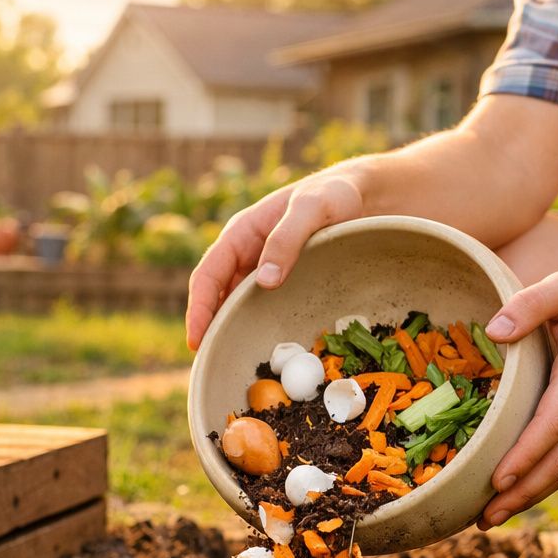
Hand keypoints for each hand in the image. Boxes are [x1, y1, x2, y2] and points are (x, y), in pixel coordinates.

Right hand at [185, 167, 365, 348]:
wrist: (360, 195)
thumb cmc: (333, 194)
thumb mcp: (312, 209)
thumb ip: (287, 239)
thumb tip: (265, 281)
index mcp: (241, 233)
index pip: (207, 275)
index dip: (198, 309)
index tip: (196, 340)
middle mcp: (246, 254)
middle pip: (216, 296)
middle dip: (210, 328)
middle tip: (211, 364)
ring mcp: (263, 268)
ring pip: (237, 304)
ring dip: (233, 330)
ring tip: (233, 364)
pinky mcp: (283, 281)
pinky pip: (262, 307)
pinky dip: (258, 327)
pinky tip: (265, 348)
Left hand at [477, 271, 557, 527]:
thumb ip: (529, 303)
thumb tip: (494, 331)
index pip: (555, 421)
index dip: (527, 454)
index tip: (497, 478)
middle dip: (523, 492)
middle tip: (483, 517)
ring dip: (531, 496)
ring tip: (490, 518)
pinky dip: (545, 483)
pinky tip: (517, 497)